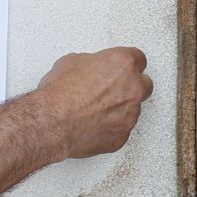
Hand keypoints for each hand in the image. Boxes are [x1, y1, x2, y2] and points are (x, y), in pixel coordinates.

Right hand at [32, 48, 151, 158]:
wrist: (51, 122)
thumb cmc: (59, 94)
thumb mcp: (71, 62)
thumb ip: (92, 64)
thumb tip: (89, 70)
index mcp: (123, 64)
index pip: (139, 59)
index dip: (127, 65)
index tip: (121, 68)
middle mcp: (133, 89)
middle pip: (144, 85)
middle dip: (131, 86)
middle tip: (113, 89)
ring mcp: (129, 115)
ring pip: (133, 110)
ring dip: (119, 109)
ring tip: (95, 110)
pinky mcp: (121, 137)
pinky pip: (120, 130)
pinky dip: (110, 128)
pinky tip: (92, 124)